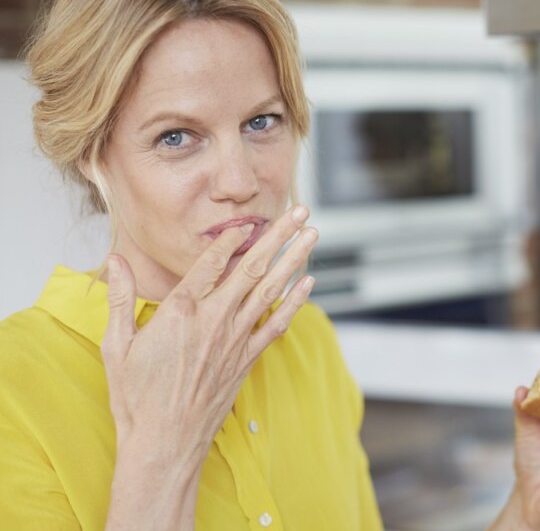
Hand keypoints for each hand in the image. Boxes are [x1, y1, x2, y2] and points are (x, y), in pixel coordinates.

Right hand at [101, 205, 316, 462]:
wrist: (164, 442)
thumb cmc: (136, 397)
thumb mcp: (117, 345)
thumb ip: (120, 299)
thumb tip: (114, 261)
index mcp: (180, 312)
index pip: (210, 263)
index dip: (230, 237)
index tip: (247, 218)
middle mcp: (214, 321)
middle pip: (251, 268)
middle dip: (278, 236)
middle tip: (299, 211)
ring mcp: (235, 340)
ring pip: (271, 290)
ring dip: (294, 259)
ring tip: (312, 235)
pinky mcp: (247, 360)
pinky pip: (277, 324)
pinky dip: (295, 303)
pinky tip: (308, 284)